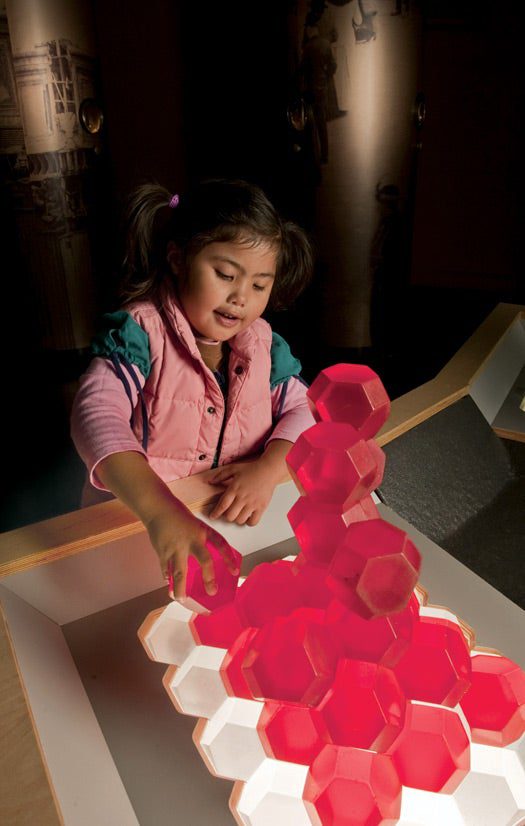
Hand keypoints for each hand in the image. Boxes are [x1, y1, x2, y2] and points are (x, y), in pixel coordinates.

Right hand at [95, 451, 238, 600]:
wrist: (158, 508)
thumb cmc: (179, 517)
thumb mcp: (196, 525)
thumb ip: (202, 541)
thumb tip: (208, 560)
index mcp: (202, 532)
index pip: (221, 544)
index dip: (229, 558)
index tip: (235, 572)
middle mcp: (192, 540)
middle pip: (204, 560)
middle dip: (208, 578)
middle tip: (211, 592)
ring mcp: (176, 547)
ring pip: (179, 572)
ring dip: (180, 588)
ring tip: (181, 599)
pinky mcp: (163, 552)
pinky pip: (166, 569)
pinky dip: (167, 578)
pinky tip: (169, 586)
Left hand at [208, 457, 280, 525]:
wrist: (268, 470)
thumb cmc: (251, 469)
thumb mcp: (233, 469)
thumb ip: (220, 475)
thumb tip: (210, 481)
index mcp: (234, 489)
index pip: (222, 505)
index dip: (216, 513)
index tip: (212, 516)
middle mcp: (242, 498)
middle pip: (230, 516)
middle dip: (226, 516)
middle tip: (228, 512)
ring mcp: (252, 503)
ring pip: (240, 520)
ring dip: (237, 519)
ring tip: (238, 514)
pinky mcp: (261, 507)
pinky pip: (253, 521)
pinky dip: (248, 522)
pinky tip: (247, 517)